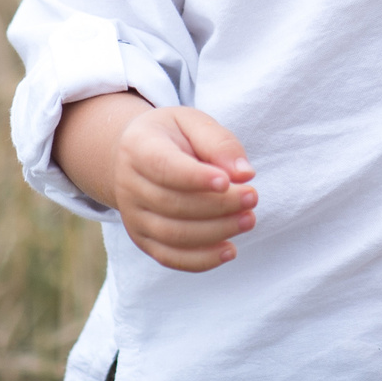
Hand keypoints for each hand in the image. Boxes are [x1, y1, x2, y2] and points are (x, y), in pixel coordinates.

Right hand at [107, 105, 259, 271]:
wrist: (132, 156)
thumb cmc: (172, 135)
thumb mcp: (193, 121)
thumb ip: (219, 143)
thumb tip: (244, 175)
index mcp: (139, 148)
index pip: (164, 167)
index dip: (196, 178)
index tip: (227, 182)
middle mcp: (129, 185)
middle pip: (172, 204)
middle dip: (218, 206)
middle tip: (252, 198)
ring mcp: (133, 217)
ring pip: (173, 235)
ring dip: (215, 232)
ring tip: (248, 220)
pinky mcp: (143, 239)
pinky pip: (170, 257)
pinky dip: (201, 259)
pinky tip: (230, 250)